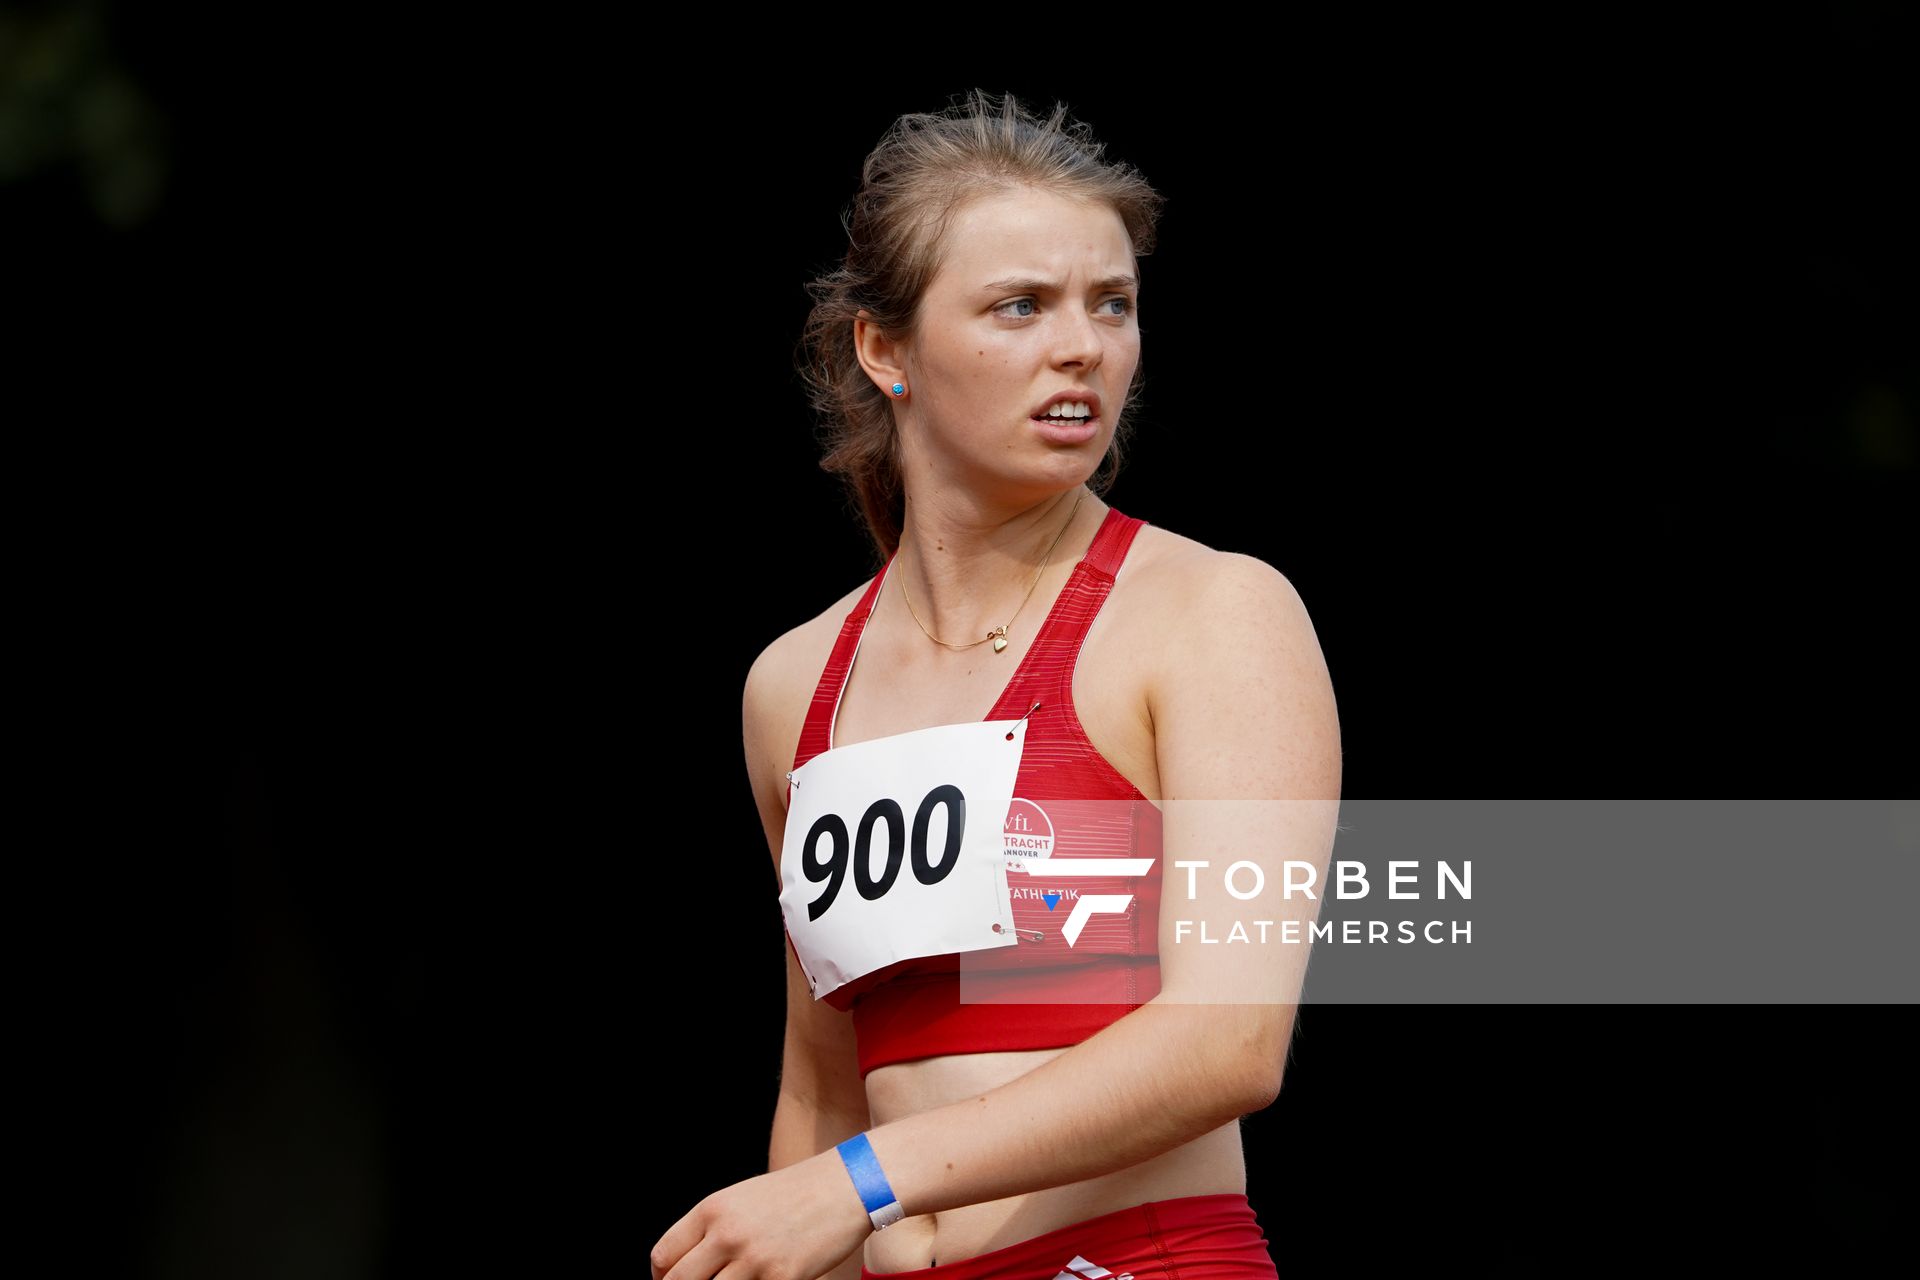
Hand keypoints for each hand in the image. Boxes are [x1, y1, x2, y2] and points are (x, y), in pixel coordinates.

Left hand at [650, 1148, 873, 1279]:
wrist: (847, 1186)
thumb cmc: (795, 1193)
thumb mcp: (743, 1198)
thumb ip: (712, 1228)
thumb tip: (687, 1266)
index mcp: (712, 1209)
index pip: (663, 1257)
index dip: (662, 1277)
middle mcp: (727, 1234)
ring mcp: (754, 1260)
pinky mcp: (782, 1279)